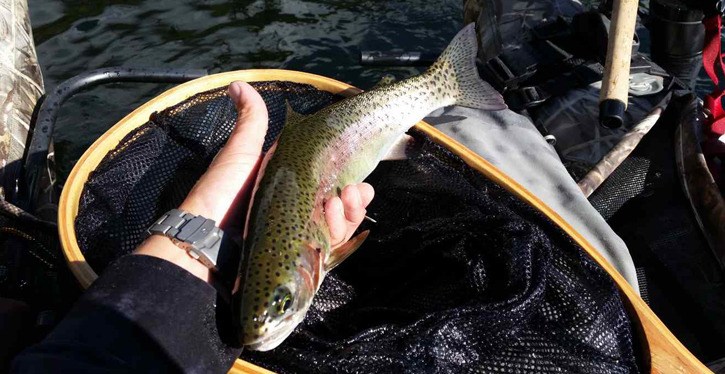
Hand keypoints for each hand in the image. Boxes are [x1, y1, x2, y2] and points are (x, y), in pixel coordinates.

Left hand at [134, 81, 373, 281]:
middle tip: (354, 191)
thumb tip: (239, 83)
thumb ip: (250, 121)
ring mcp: (299, 239)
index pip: (329, 183)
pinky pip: (328, 251)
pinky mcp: (298, 262)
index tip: (357, 172)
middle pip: (340, 208)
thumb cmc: (221, 193)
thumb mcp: (240, 153)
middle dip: (354, 200)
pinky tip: (332, 221)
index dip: (348, 177)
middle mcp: (297, 214)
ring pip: (338, 229)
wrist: (203, 241)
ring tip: (340, 203)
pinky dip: (337, 236)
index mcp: (289, 189)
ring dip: (349, 215)